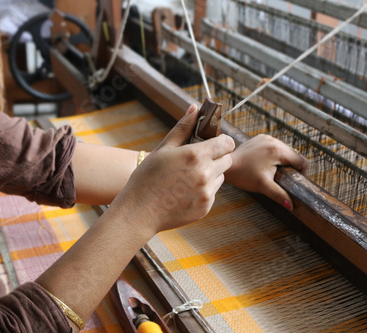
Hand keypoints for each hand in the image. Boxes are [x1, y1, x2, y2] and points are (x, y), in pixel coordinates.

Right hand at [112, 104, 234, 233]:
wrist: (139, 212)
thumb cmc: (147, 177)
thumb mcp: (163, 149)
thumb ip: (183, 128)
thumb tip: (195, 108)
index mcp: (196, 155)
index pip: (227, 143)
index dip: (222, 141)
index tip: (213, 143)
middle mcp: (205, 174)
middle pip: (227, 160)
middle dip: (217, 157)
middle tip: (197, 161)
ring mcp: (207, 192)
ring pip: (220, 177)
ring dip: (211, 174)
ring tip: (187, 178)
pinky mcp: (206, 207)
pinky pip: (212, 193)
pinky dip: (204, 190)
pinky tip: (185, 192)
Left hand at [225, 134, 307, 210]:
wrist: (227, 166)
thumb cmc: (244, 175)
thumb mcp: (263, 186)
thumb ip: (279, 195)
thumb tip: (290, 206)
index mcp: (277, 151)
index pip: (300, 160)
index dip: (302, 172)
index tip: (296, 181)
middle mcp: (274, 141)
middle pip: (293, 154)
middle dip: (292, 166)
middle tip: (285, 178)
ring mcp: (266, 138)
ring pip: (284, 149)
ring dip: (284, 160)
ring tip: (276, 171)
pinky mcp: (260, 138)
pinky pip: (274, 146)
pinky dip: (275, 154)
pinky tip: (267, 163)